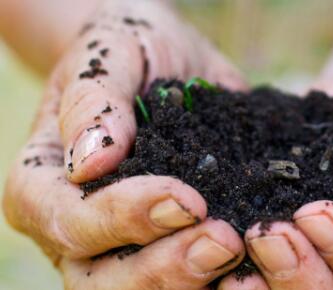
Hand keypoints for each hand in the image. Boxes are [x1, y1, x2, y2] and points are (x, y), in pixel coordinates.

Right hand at [3, 0, 247, 288]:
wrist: (166, 60)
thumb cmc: (129, 51)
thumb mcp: (109, 56)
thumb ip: (93, 100)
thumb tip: (90, 160)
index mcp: (43, 185)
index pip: (70, 221)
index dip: (125, 219)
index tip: (187, 199)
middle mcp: (78, 230)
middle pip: (104, 281)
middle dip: (165, 269)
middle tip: (224, 243)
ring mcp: (125, 245)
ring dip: (197, 283)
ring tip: (247, 259)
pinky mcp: (173, 244)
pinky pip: (193, 277)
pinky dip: (224, 279)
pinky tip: (259, 269)